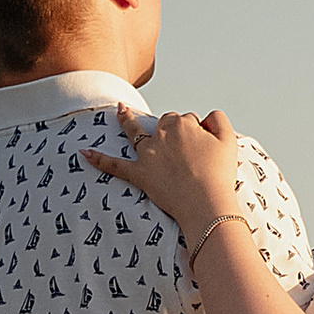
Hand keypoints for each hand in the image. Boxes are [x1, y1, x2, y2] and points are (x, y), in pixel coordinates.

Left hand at [84, 107, 240, 248]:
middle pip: (165, 123)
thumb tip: (207, 116)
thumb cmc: (219, 175)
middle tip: (186, 153)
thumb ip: (219, 120)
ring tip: (120, 110)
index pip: (187, 120)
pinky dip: (99, 159)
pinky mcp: (139, 174)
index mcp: (183, 124)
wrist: (206, 204)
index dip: (196, 133)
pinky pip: (115, 165)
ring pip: (135, 131)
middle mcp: (162, 134)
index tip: (203, 149)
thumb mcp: (228, 141)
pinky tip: (84, 153)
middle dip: (171, 130)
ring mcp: (148, 153)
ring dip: (126, 119)